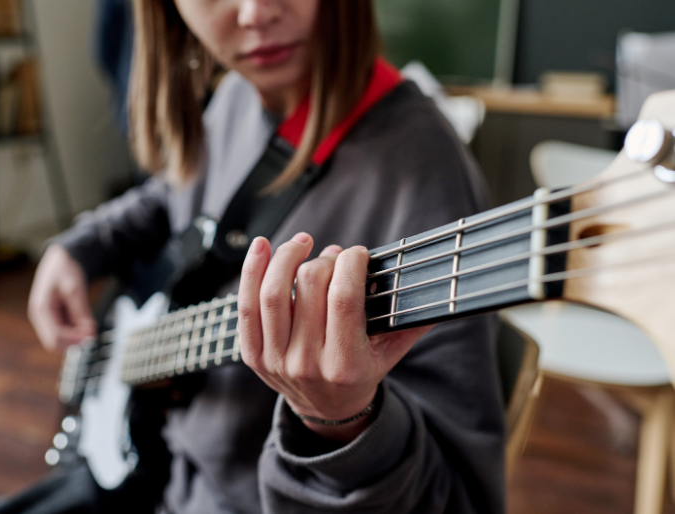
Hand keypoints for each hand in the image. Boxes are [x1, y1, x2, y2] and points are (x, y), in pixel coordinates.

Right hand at [28, 244, 95, 350]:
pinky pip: (63, 331)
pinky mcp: (52, 317)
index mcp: (41, 309)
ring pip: (60, 339)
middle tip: (91, 330)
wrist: (60, 259)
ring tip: (88, 322)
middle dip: (74, 340)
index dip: (74, 340)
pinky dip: (75, 330)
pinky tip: (83, 320)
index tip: (91, 335)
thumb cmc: (65, 269)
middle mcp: (40, 316)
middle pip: (55, 343)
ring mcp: (45, 318)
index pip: (54, 338)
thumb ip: (81, 312)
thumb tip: (89, 332)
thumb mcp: (75, 289)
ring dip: (75, 336)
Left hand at [238, 233, 432, 441]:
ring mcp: (276, 360)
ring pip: (273, 293)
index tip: (358, 253)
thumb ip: (412, 322)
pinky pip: (246, 307)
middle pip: (310, 288)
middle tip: (335, 256)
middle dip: (325, 260)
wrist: (326, 409)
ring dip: (287, 256)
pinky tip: (262, 246)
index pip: (344, 299)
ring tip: (303, 243)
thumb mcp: (390, 353)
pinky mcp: (253, 354)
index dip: (351, 264)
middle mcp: (307, 364)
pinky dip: (251, 271)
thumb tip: (440, 290)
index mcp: (345, 365)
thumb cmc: (360, 372)